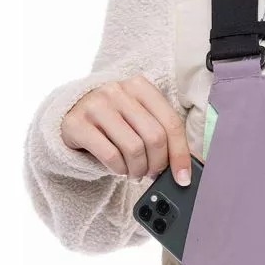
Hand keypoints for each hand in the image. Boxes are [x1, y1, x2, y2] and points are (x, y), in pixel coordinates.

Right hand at [62, 75, 191, 185]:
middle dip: (157, 164)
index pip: (171, 123)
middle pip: (154, 138)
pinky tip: (119, 169)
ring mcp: (96, 105)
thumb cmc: (114, 122)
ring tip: (135, 173)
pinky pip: (109, 155)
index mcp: (141, 87)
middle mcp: (118, 91)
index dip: (181, 155)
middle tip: (152, 174)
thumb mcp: (139, 120)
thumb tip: (195, 165)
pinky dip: (119, 170)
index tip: (183, 178)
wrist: (70, 115)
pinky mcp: (76, 123)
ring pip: (133, 149)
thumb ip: (164, 135)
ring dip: (138, 170)